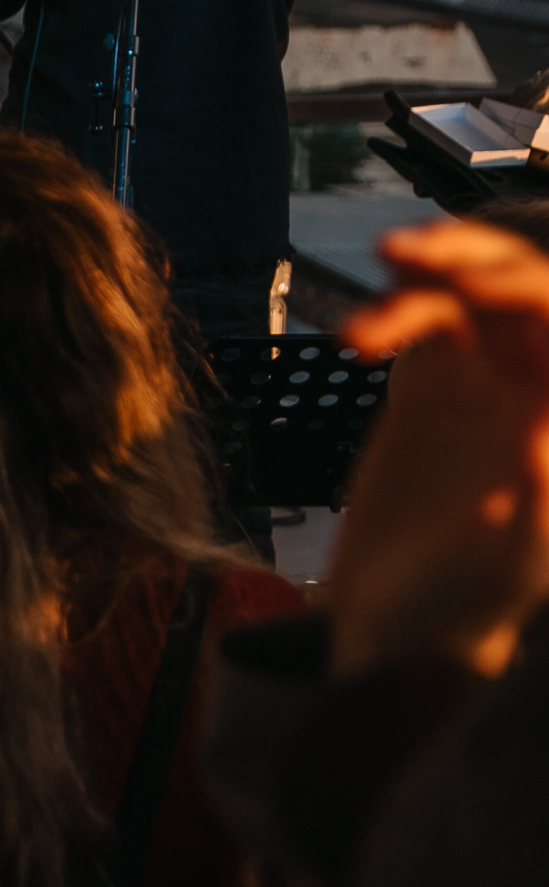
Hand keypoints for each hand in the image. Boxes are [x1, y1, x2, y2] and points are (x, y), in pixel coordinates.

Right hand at [329, 220, 548, 676]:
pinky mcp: (426, 394)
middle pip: (525, 292)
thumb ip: (540, 499)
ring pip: (471, 295)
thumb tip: (544, 422)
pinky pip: (418, 326)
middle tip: (412, 253)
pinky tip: (355, 337)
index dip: (531, 291)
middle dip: (478, 257)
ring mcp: (483, 386)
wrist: (400, 633)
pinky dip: (391, 312)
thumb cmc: (466, 612)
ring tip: (386, 257)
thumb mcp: (511, 564)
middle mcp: (538, 390)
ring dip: (434, 268)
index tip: (473, 286)